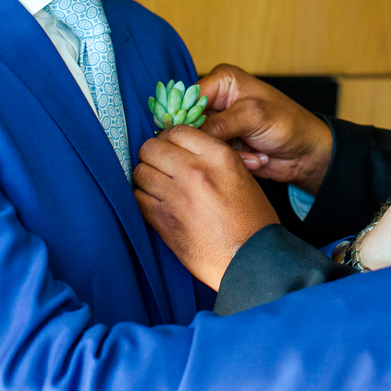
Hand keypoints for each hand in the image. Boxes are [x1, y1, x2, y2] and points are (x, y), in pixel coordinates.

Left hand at [133, 125, 279, 289]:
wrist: (251, 259)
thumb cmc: (252, 219)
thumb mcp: (242, 176)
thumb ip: (212, 159)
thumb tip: (185, 150)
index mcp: (217, 156)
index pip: (177, 130)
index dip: (170, 139)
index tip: (171, 149)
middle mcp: (194, 171)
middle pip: (151, 147)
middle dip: (153, 155)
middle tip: (160, 166)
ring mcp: (176, 195)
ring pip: (140, 172)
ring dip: (146, 177)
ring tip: (157, 186)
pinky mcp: (163, 220)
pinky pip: (137, 198)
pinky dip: (143, 199)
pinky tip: (155, 204)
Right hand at [197, 64, 333, 193]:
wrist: (305, 153)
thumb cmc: (288, 123)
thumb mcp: (253, 116)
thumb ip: (217, 123)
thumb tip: (185, 133)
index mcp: (222, 80)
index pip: (187, 98)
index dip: (187, 119)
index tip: (194, 138)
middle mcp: (217, 100)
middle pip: (191, 122)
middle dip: (213, 140)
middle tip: (235, 146)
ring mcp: (219, 124)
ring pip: (201, 143)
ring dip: (227, 153)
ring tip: (255, 152)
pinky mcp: (223, 144)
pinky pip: (212, 156)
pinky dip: (233, 161)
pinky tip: (256, 158)